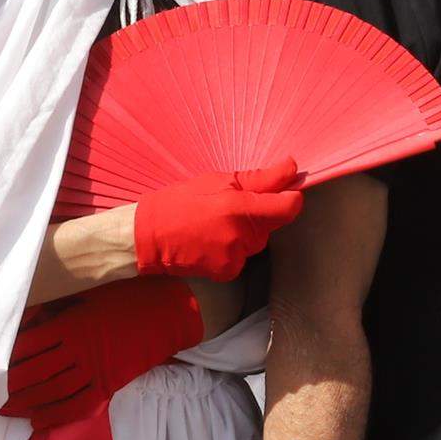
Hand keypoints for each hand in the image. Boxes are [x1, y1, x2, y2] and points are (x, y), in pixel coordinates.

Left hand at [3, 276, 206, 426]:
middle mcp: (79, 348)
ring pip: (53, 392)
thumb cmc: (122, 299)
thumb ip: (55, 309)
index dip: (5, 358)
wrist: (166, 314)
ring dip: (26, 404)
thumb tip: (21, 319)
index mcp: (71, 324)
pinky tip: (37, 421)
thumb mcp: (85, 296)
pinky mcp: (110, 384)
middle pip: (35, 373)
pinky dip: (56, 416)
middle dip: (8, 387)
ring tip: (5, 410)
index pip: (28, 345)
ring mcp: (96, 369)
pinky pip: (78, 405)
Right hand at [132, 160, 304, 280]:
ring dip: (245, 232)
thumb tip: (292, 167)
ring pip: (257, 240)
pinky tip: (212, 241)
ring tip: (215, 224)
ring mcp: (235, 257)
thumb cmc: (182, 202)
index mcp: (240, 207)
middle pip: (273, 223)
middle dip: (259, 213)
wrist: (148, 236)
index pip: (289, 207)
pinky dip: (233, 249)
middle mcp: (241, 235)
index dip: (290, 197)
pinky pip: (243, 256)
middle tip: (229, 206)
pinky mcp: (228, 272)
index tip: (283, 191)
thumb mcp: (219, 180)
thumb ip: (261, 179)